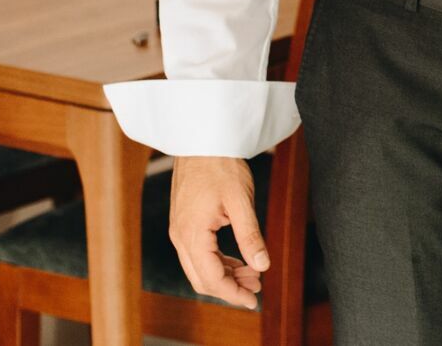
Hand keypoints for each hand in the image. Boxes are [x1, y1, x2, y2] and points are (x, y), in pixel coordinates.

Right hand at [168, 156, 268, 308]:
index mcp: (191, 234)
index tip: (254, 300)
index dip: (233, 293)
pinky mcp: (184, 224)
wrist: (201, 140)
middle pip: (202, 278)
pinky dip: (218, 262)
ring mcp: (179, 231)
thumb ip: (250, 236)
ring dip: (225, 275)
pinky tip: (239, 261)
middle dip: (230, 287)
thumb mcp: (241, 201)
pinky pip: (199, 254)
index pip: (211, 278)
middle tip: (258, 287)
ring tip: (254, 275)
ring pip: (199, 268)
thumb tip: (262, 266)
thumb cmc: (221, 165)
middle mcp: (179, 237)